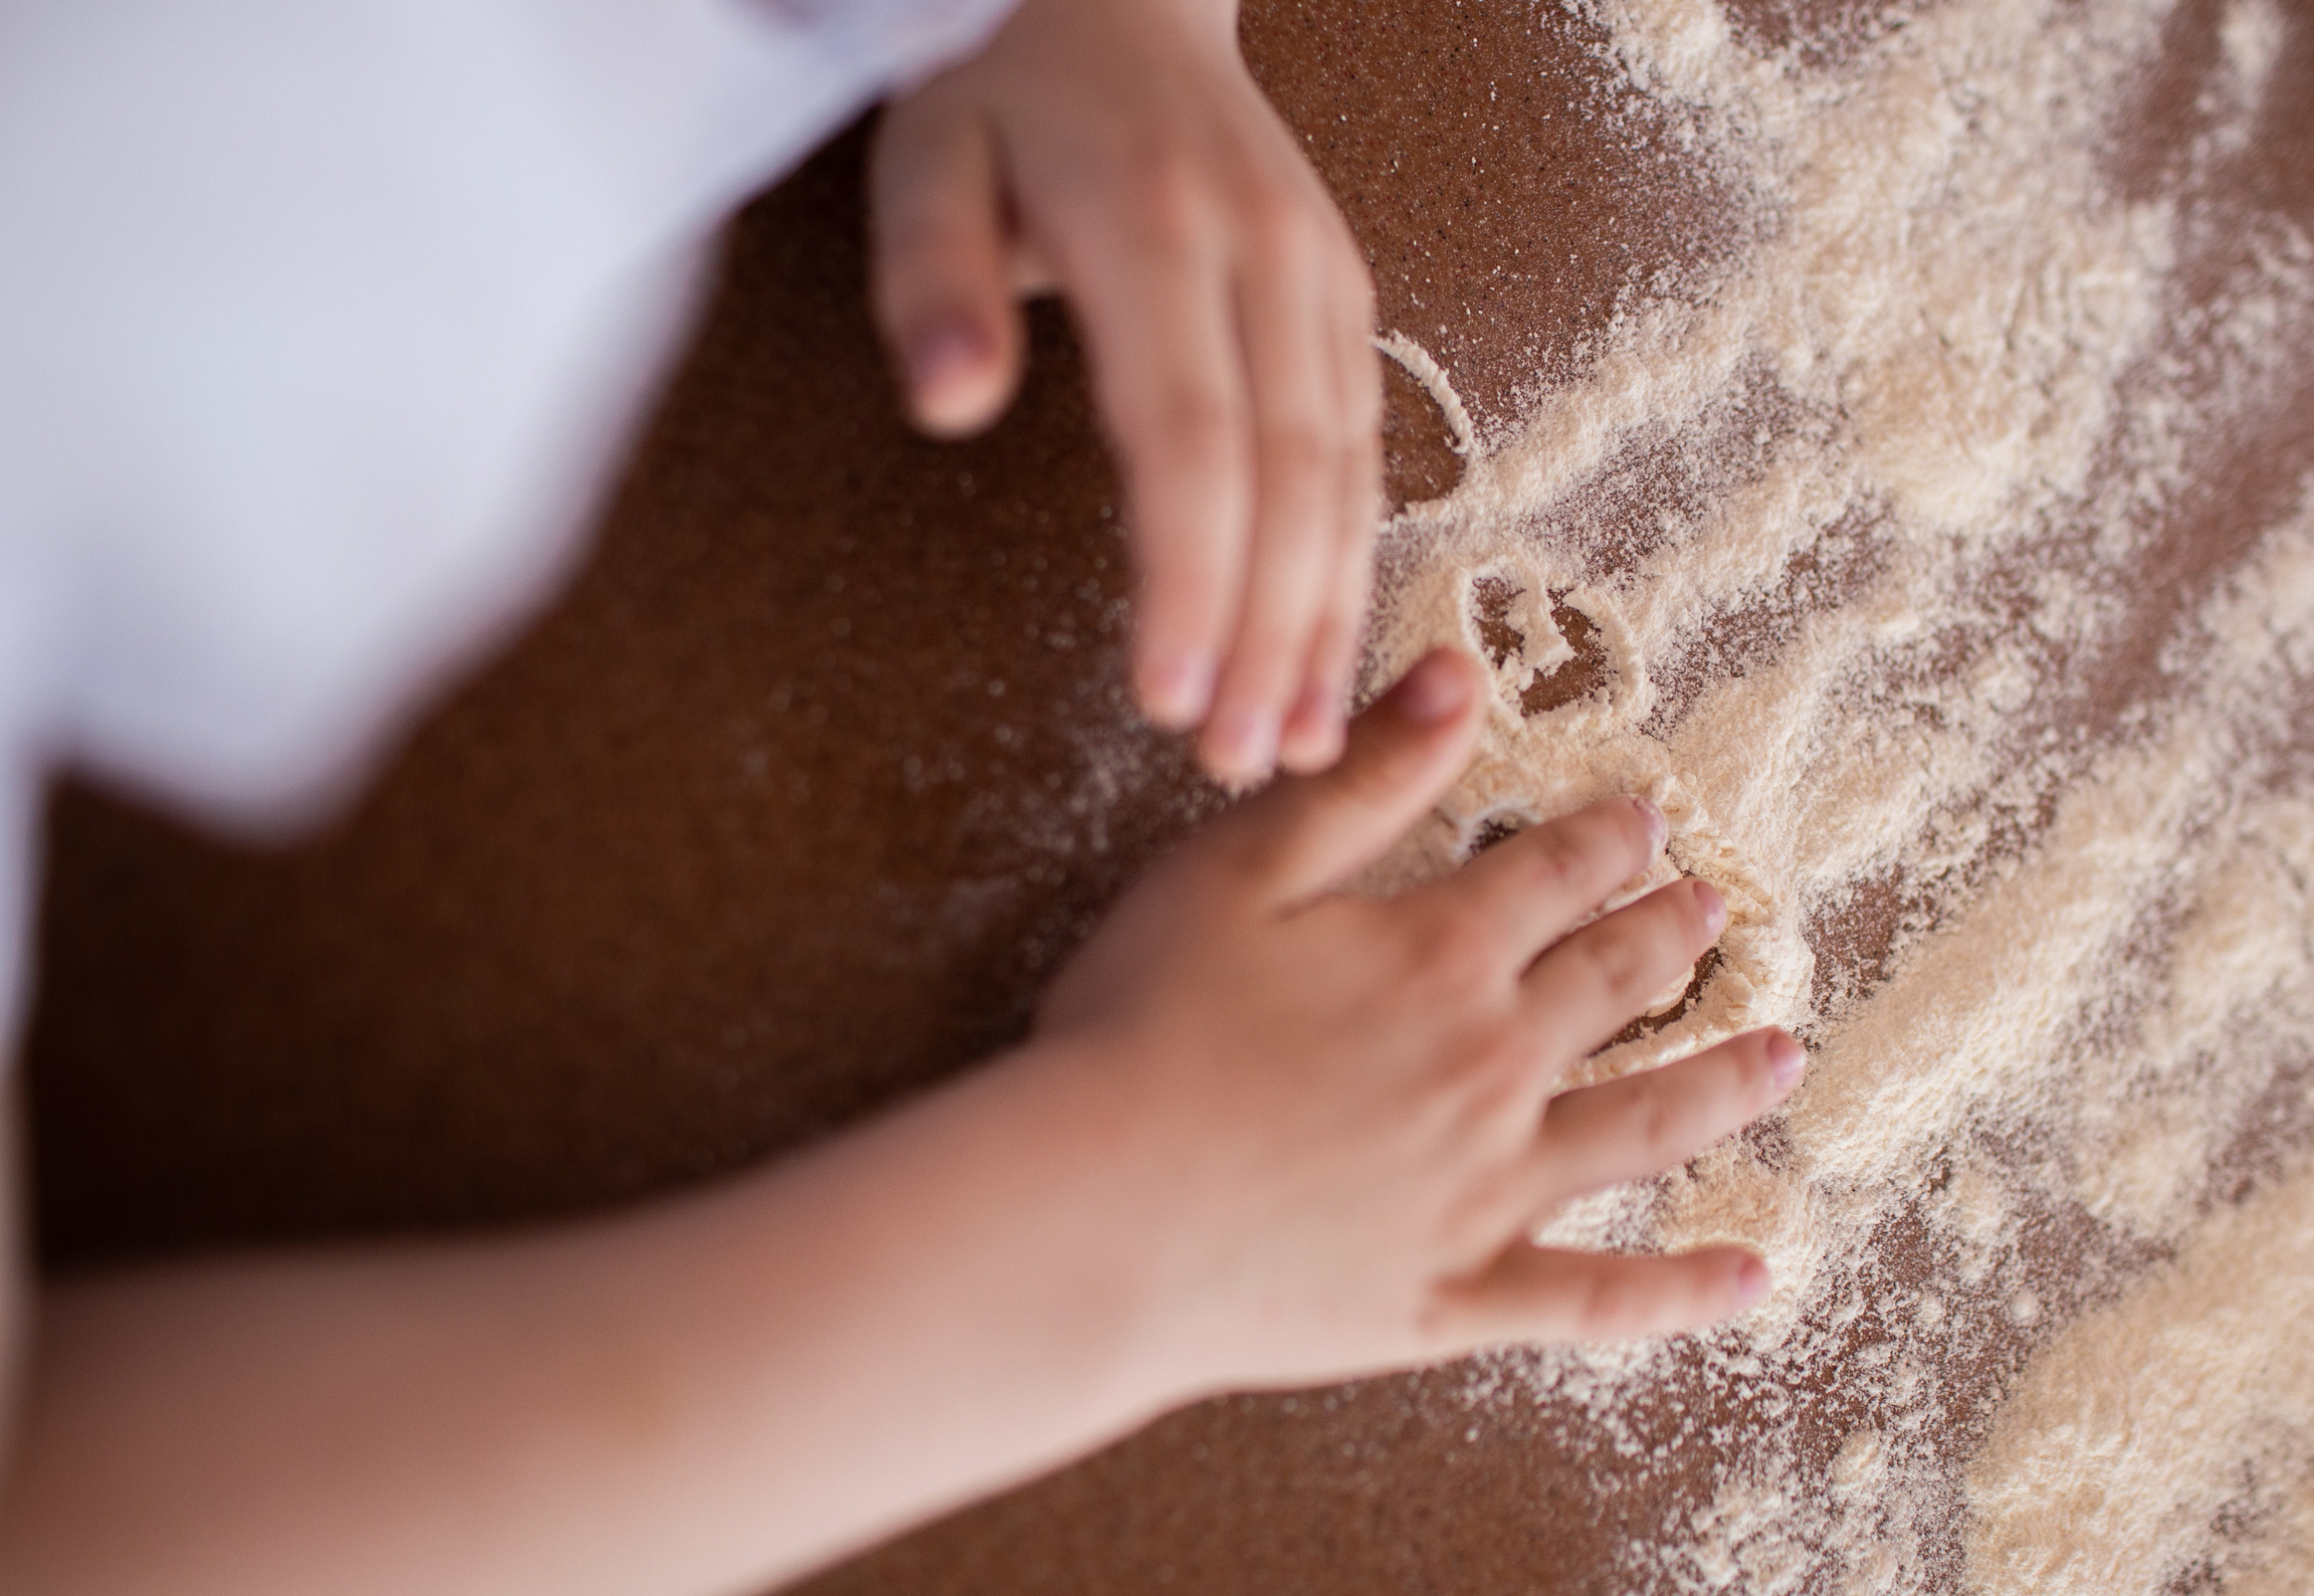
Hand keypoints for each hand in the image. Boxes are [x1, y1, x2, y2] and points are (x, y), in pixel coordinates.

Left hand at [871, 0, 1380, 783]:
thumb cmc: (1000, 89)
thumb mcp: (923, 157)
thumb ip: (929, 280)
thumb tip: (949, 406)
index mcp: (1155, 224)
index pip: (1189, 434)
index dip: (1191, 578)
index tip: (1172, 698)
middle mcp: (1264, 255)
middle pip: (1288, 476)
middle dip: (1270, 633)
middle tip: (1238, 760)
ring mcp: (1320, 279)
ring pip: (1346, 475)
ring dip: (1327, 618)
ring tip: (1298, 742)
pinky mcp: (1343, 304)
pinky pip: (1363, 452)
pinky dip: (1352, 563)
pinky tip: (1332, 653)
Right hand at [1035, 649, 1803, 1393]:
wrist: (1096, 1214)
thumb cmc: (1139, 1032)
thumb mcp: (1236, 871)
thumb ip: (1360, 775)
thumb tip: (1458, 671)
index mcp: (1438, 955)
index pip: (1552, 877)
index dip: (1606, 842)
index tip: (1648, 819)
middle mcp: (1492, 1065)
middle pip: (1615, 986)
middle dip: (1674, 937)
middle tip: (1720, 908)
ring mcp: (1489, 1191)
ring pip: (1643, 1128)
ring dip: (1724, 1086)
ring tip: (1784, 1056)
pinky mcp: (1462, 1295)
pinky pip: (1600, 1299)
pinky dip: (1683, 1292)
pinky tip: (1752, 1276)